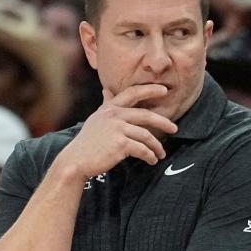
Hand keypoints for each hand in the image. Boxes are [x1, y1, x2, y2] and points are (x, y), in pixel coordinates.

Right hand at [54, 84, 177, 177]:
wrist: (76, 160)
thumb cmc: (87, 142)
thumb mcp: (95, 119)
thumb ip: (105, 105)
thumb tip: (106, 90)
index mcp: (109, 108)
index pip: (132, 93)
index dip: (150, 90)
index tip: (164, 90)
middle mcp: (114, 115)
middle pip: (146, 115)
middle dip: (163, 122)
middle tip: (174, 128)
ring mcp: (117, 129)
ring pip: (146, 136)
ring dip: (157, 146)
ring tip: (161, 154)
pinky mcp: (120, 144)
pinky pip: (142, 149)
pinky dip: (149, 156)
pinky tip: (152, 160)